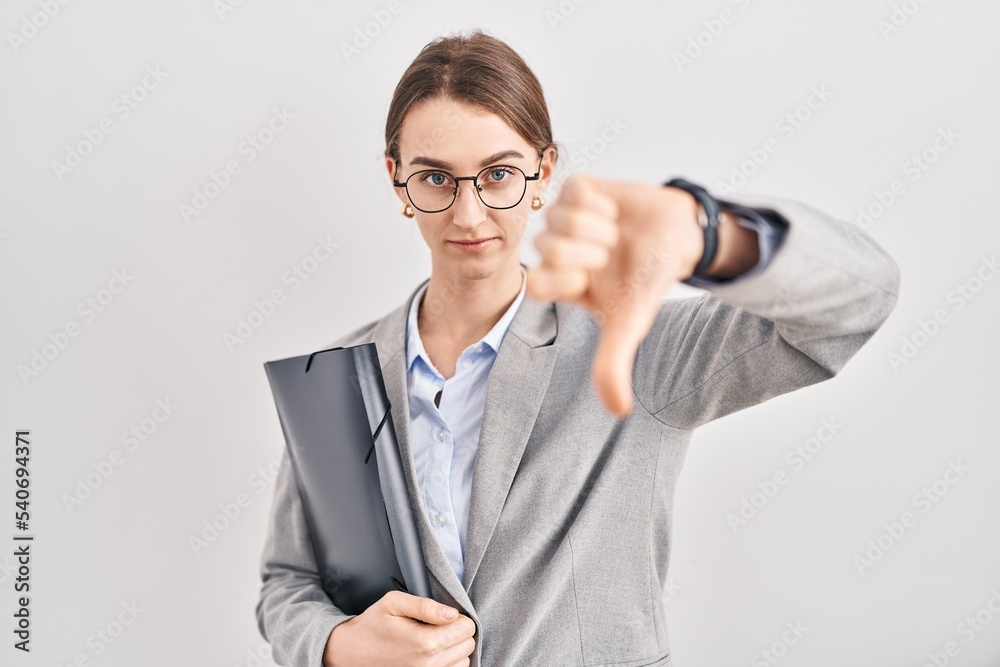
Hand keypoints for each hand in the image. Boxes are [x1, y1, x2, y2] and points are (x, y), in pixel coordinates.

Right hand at [323, 591, 475, 666]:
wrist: (353, 652)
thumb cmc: (373, 625)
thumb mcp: (394, 603)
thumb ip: (425, 605)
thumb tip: (452, 613)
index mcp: (424, 642)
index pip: (467, 628)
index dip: (458, 618)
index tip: (443, 616)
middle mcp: (429, 665)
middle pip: (468, 645)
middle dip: (457, 633)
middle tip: (437, 627)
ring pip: (464, 661)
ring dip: (454, 649)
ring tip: (433, 640)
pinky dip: (448, 662)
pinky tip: (433, 654)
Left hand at [526, 175, 704, 417]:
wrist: (677, 238)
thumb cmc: (647, 282)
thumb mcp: (630, 324)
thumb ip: (613, 364)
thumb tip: (618, 411)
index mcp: (559, 282)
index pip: (533, 283)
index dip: (563, 278)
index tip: (591, 279)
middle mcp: (555, 251)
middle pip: (547, 248)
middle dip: (588, 251)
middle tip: (610, 255)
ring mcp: (563, 219)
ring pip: (559, 219)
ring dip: (597, 228)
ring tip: (614, 234)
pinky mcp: (578, 190)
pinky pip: (575, 192)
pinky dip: (600, 203)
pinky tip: (612, 212)